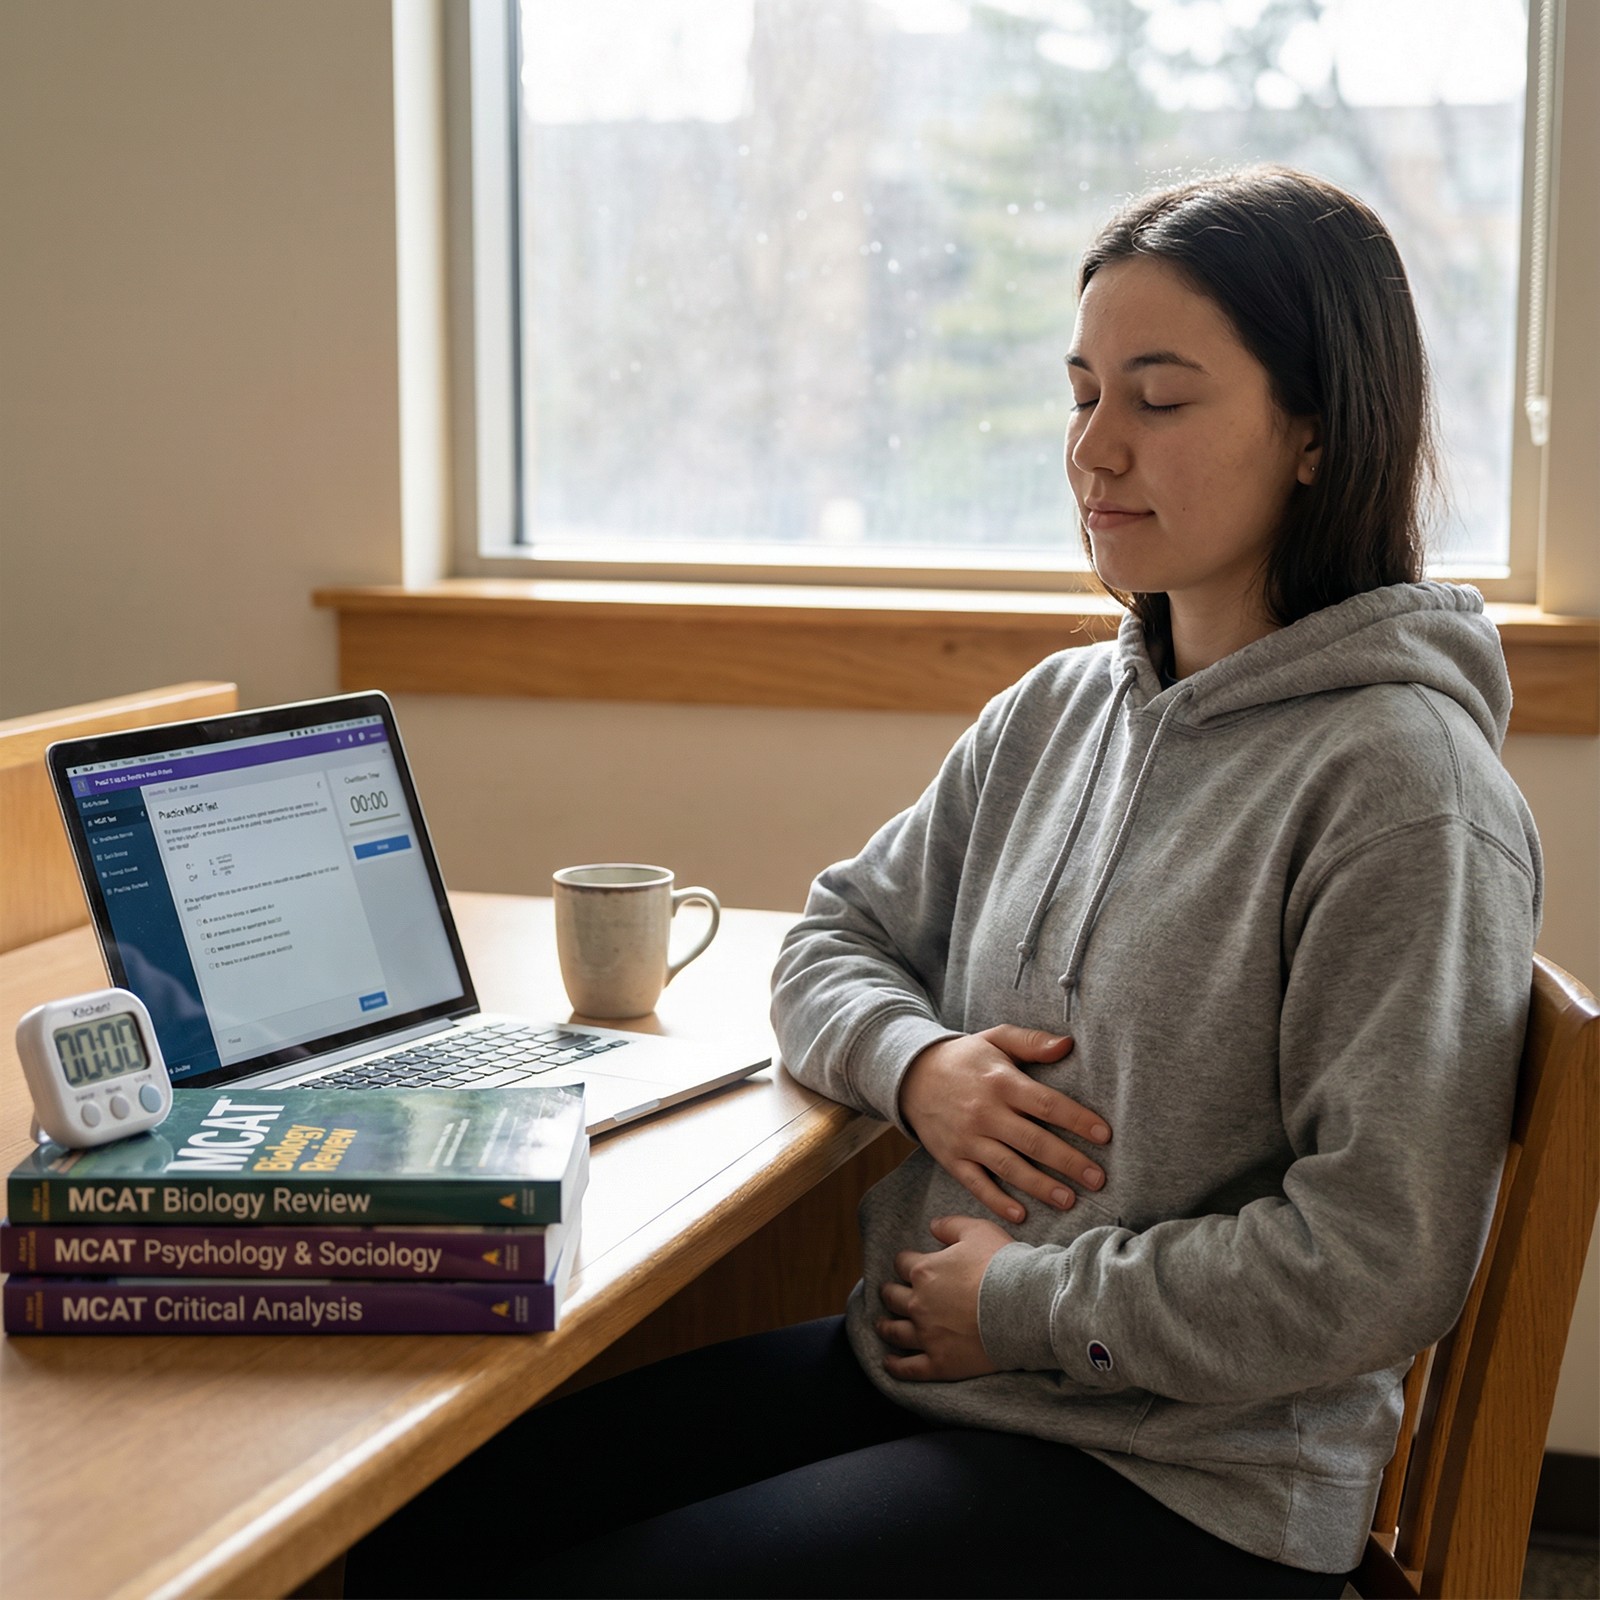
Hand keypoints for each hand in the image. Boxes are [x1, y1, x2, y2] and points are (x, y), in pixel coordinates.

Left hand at [876, 1214, 1011, 1380]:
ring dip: (885, 1327)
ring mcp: (928, 1335)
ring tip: (882, 1326)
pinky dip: (895, 1366)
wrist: (1025, 1307)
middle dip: (889, 1292)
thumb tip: (933, 1225)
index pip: (902, 1264)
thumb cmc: (1002, 1266)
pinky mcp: (941, 1363)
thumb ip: (951, 1226)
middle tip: (888, 1293)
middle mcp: (919, 1303)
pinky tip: (889, 1363)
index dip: (906, 1262)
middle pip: (893, 1297)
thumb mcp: (978, 1231)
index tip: (908, 1265)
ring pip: (895, 1332)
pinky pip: (909, 1368)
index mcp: (924, 1271)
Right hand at [899, 1025, 1110, 1223]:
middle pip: (1033, 1141)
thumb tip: (1068, 1044)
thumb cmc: (963, 1059)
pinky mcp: (952, 1158)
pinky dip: (997, 1201)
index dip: (1076, 1120)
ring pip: (1008, 1167)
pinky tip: (1021, 1214)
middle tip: (1098, 1179)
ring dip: (1040, 1186)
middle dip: (1068, 1162)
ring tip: (1069, 1200)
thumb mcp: (995, 1039)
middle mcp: (985, 1112)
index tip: (1104, 1135)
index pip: (1046, 1103)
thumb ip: (1032, 1042)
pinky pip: (976, 1183)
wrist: (910, 1076)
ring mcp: (967, 1138)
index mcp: (1000, 1082)